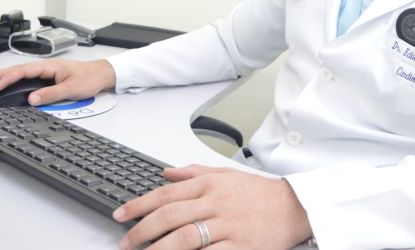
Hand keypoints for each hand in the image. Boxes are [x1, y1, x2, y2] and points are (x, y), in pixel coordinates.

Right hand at [0, 58, 115, 104]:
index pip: (24, 71)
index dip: (9, 78)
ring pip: (22, 72)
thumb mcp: (72, 88)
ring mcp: (48, 71)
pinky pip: (29, 76)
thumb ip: (51, 94)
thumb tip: (32, 99)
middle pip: (18, 69)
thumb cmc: (90, 78)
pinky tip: (11, 83)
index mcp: (50, 66)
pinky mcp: (50, 76)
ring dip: (6, 76)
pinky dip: (16, 79)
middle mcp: (47, 66)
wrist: (103, 74)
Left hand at [113, 165, 312, 249]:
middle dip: (142, 230)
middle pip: (170, 215)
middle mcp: (216, 203)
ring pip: (184, 238)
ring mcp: (227, 226)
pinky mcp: (239, 247)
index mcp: (210, 185)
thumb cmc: (258, 193)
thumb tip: (166, 172)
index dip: (139, 204)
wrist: (293, 207)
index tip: (121, 214)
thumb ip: (194, 173)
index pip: (167, 193)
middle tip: (125, 241)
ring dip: (158, 248)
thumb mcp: (226, 174)